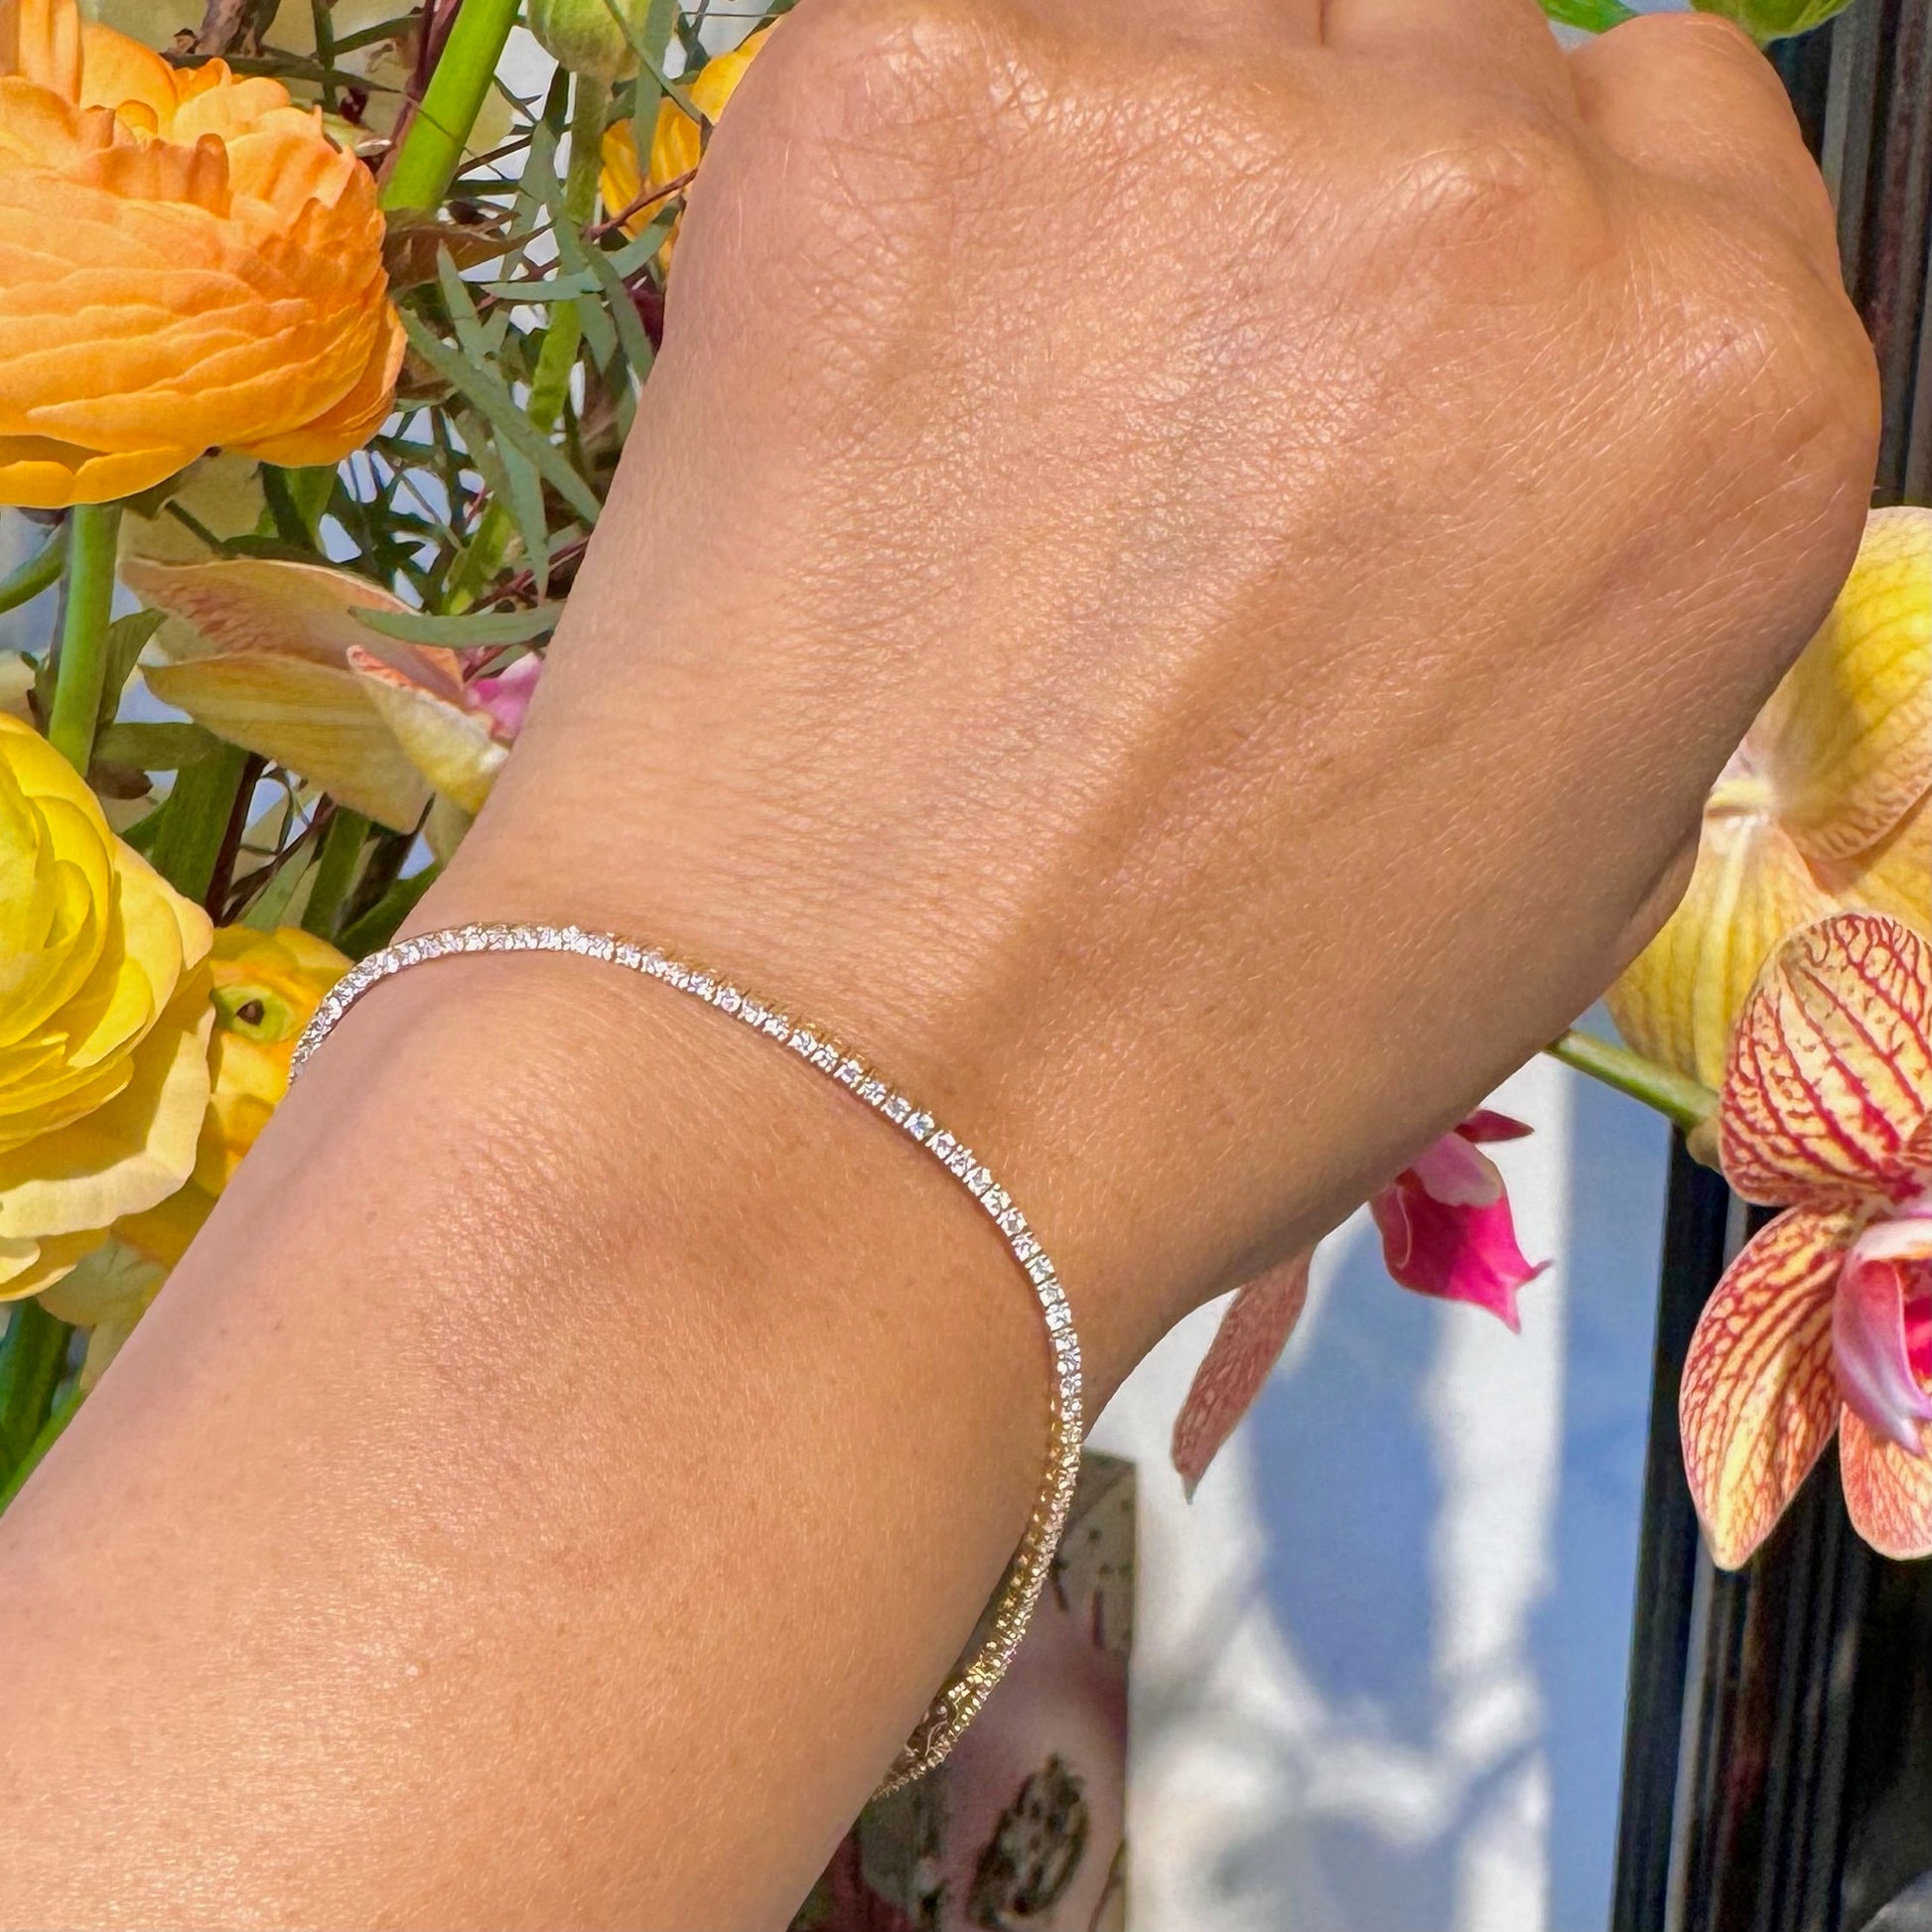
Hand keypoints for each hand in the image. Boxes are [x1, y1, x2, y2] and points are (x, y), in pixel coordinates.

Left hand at [452, 0, 1876, 1387]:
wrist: (849, 1085)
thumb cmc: (1205, 1036)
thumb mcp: (1559, 843)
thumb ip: (1615, 547)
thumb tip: (1548, 402)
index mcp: (1720, 395)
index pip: (1679, 123)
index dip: (1528, 247)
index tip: (1399, 357)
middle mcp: (1506, 210)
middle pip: (1449, 53)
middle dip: (1338, 226)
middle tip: (1177, 438)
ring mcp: (1204, 122)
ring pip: (1215, 16)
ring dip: (1147, 180)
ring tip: (1019, 430)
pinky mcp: (915, 92)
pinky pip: (970, 51)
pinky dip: (932, 195)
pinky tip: (881, 418)